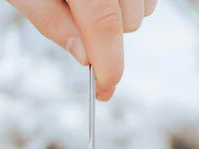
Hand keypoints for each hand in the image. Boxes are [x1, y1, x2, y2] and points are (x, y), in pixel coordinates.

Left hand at [8, 0, 156, 98]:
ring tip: (92, 0)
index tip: (104, 90)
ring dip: (123, 16)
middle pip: (131, 20)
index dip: (108, 64)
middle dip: (108, 36)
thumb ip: (52, 21)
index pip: (104, 23)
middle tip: (79, 19)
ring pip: (146, 7)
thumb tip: (85, 57)